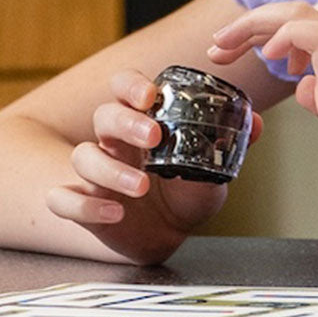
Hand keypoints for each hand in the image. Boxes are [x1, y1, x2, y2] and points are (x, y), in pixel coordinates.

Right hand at [45, 69, 262, 263]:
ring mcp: (95, 171)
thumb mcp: (213, 165)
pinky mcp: (83, 203)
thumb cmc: (186, 187)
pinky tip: (113, 212)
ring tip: (139, 186)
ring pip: (83, 155)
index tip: (151, 95)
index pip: (125, 87)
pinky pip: (63, 199)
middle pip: (104, 115)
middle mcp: (114, 140)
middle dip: (126, 122)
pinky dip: (83, 205)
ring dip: (110, 169)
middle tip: (154, 136)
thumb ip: (230, 143)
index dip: (132, 85)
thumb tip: (254, 122)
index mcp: (142, 120)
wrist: (171, 231)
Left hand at [209, 0, 317, 232]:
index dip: (290, 23)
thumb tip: (306, 87)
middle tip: (222, 44)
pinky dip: (287, 36)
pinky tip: (271, 59)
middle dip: (258, 20)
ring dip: (257, 23)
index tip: (263, 51)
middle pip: (310, 7)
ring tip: (227, 46)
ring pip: (306, 12)